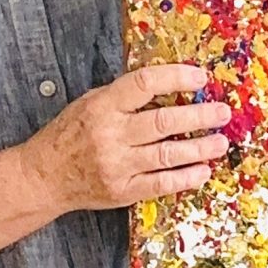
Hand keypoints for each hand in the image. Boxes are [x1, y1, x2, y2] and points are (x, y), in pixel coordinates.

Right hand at [23, 62, 229, 211]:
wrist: (44, 176)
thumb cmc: (70, 133)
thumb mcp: (90, 103)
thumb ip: (125, 96)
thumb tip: (170, 85)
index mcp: (102, 105)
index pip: (145, 84)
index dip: (176, 77)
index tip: (200, 76)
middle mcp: (111, 134)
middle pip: (163, 122)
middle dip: (198, 116)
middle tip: (222, 112)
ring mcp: (117, 165)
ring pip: (167, 155)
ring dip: (199, 148)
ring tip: (220, 142)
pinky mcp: (122, 191)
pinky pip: (161, 184)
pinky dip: (185, 178)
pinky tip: (203, 170)